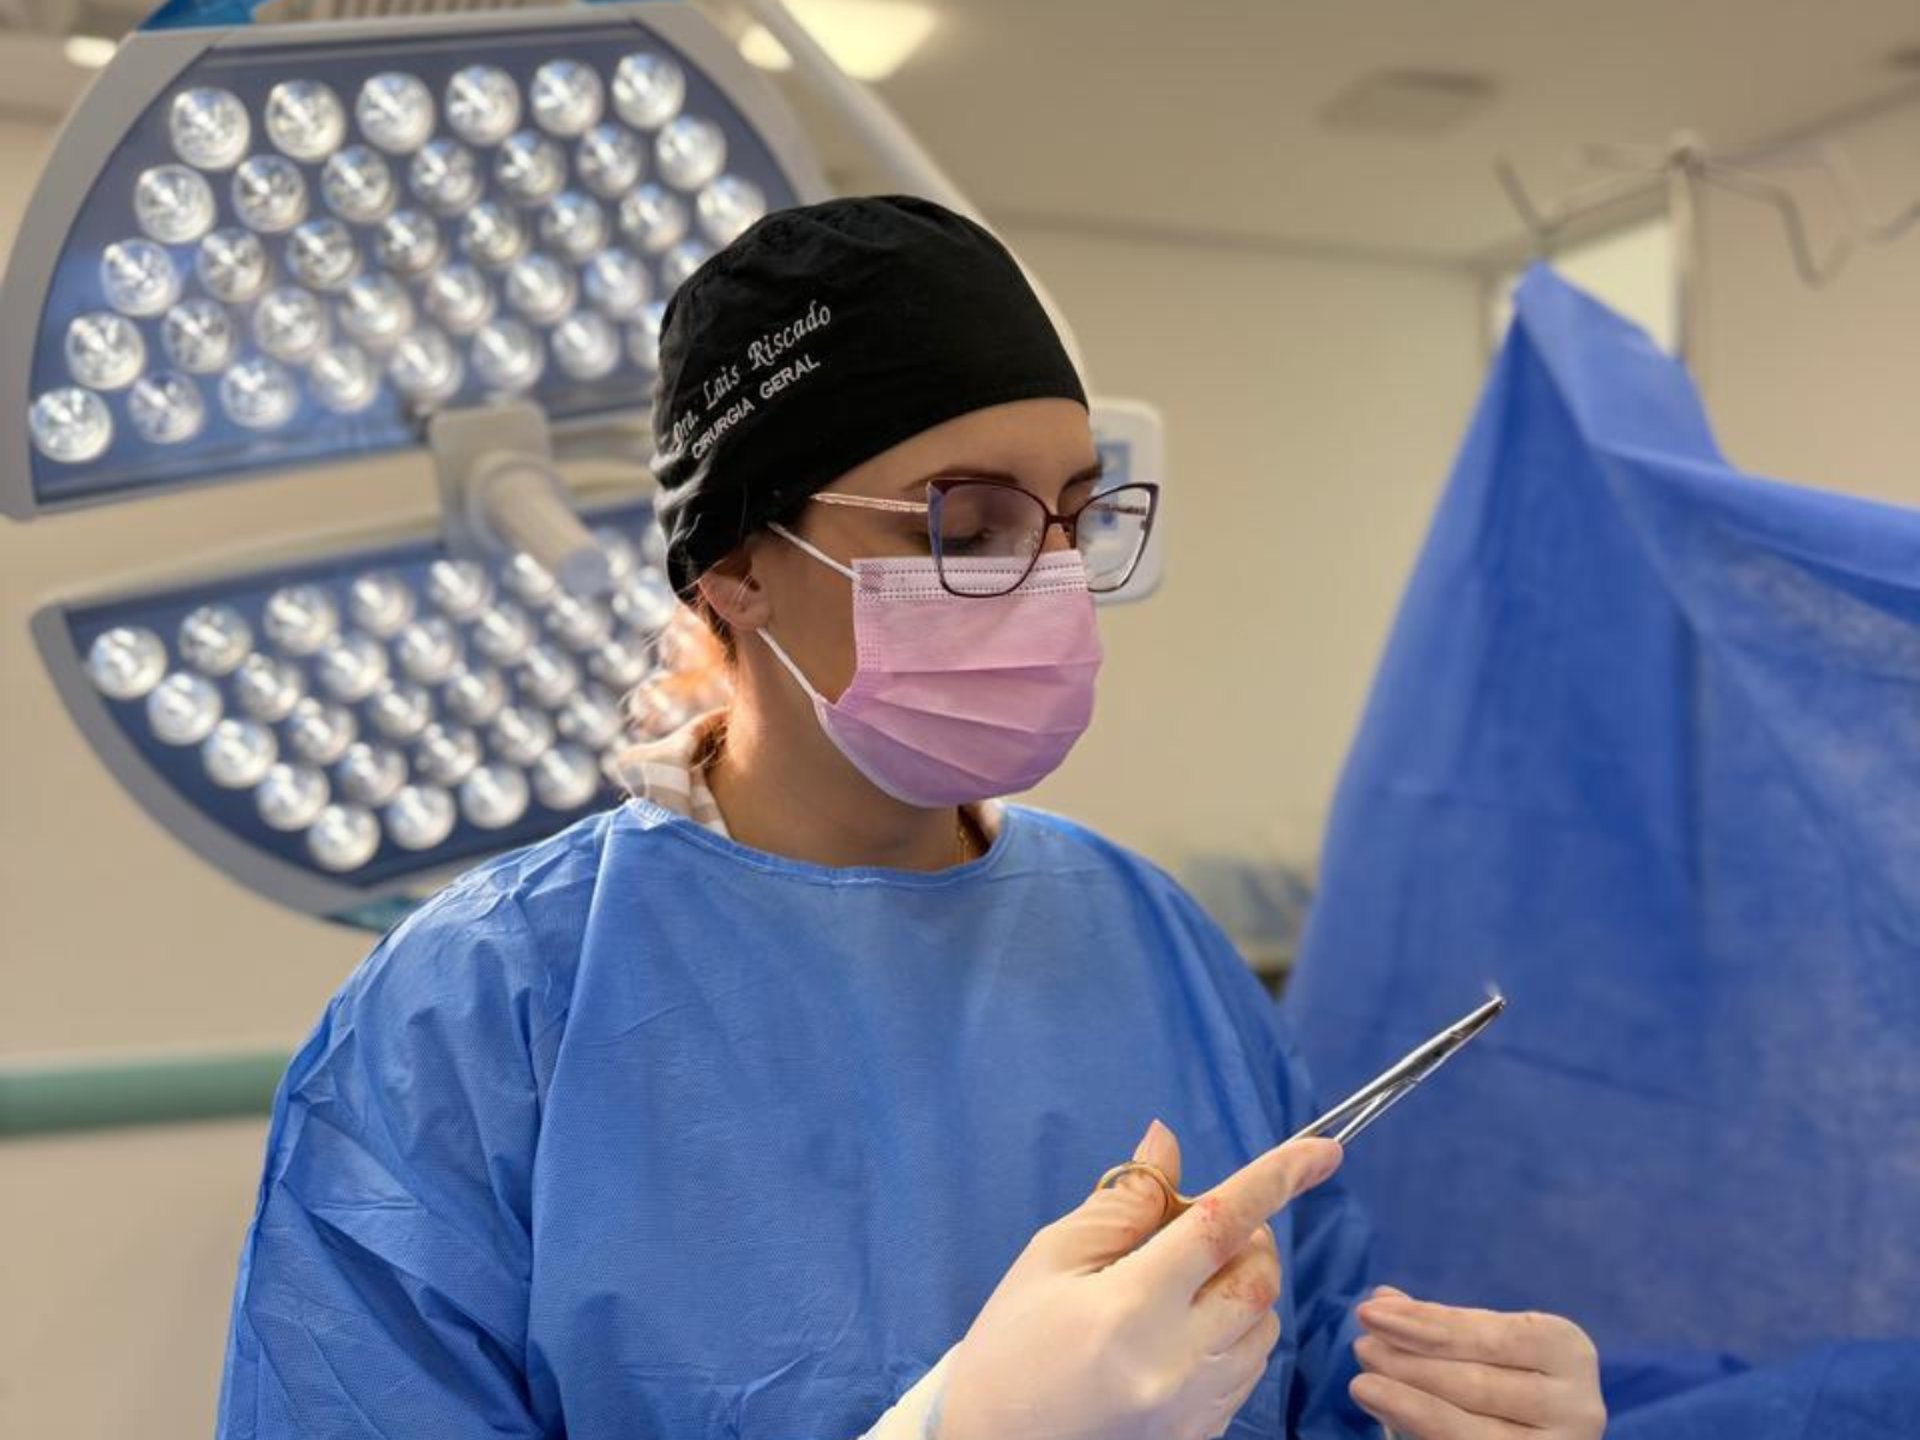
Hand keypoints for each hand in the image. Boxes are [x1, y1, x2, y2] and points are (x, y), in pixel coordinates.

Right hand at [935, 1119, 1342, 1439]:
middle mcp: (1177, 1361)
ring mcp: (1195, 1408)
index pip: (1221, 1225)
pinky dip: (1236, 1333)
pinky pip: (1250, 1369)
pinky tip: (1187, 1329)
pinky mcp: (1201, 1434)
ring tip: (1184, 1285)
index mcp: (1132, 1307)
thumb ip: (1122, 1203)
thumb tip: (1167, 1144)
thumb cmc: (1012, 1342)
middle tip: (1191, 1232)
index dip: (1277, 1179)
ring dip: (1243, 1286)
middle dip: (1245, 1237)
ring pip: (1266, 1324)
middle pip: (1259, 1276)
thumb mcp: (1051, 1256)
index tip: (1324, 1151)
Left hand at [1349, 1286, 1604, 1438]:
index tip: (1370, 1312)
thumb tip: (1382, 1300)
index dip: (1424, 1323)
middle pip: (1478, 1384)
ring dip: (1408, 1402)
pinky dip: (1420, 1430)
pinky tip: (1386, 1417)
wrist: (1533, 1430)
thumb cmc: (1504, 1380)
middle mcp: (1578, 1405)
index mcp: (1567, 1350)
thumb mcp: (1479, 1346)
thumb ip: (1437, 1324)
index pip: (1487, 1334)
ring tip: (1363, 1383)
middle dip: (1409, 1364)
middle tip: (1362, 1347)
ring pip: (1471, 1429)